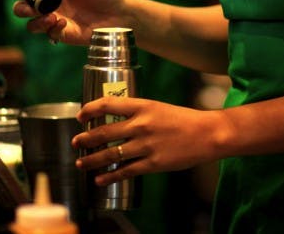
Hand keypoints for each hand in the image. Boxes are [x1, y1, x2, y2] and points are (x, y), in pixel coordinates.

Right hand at [4, 0, 130, 44]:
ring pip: (31, 24)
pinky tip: (63, 23)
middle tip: (32, 7)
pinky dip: (51, 28)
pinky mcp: (63, 34)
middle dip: (21, 7)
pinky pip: (48, 33)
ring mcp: (56, 20)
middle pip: (24, 8)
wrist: (121, 15)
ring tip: (51, 16)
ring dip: (35, 20)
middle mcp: (52, 5)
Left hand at [73, 97, 226, 185]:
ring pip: (110, 154)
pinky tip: (100, 179)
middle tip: (76, 142)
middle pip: (104, 132)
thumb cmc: (183, 120)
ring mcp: (146, 145)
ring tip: (81, 163)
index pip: (108, 104)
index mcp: (143, 105)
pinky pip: (125, 171)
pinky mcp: (153, 163)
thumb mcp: (158, 107)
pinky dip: (109, 176)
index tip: (81, 116)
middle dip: (85, 139)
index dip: (90, 110)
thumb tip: (114, 120)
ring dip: (91, 160)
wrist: (207, 133)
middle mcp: (142, 124)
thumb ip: (138, 113)